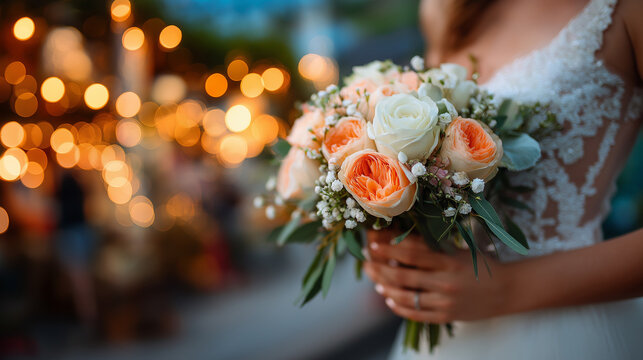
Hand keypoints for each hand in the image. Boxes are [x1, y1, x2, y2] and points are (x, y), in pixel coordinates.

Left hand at [363, 230, 512, 322]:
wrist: (507, 291)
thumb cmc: (480, 266)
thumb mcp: (458, 250)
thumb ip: (432, 247)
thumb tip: (399, 239)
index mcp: (449, 260)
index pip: (411, 253)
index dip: (389, 248)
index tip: (373, 243)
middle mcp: (445, 281)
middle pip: (402, 276)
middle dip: (379, 268)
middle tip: (366, 262)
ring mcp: (445, 301)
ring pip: (405, 296)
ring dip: (385, 288)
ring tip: (375, 281)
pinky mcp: (445, 316)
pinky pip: (415, 314)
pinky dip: (398, 307)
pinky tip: (388, 299)